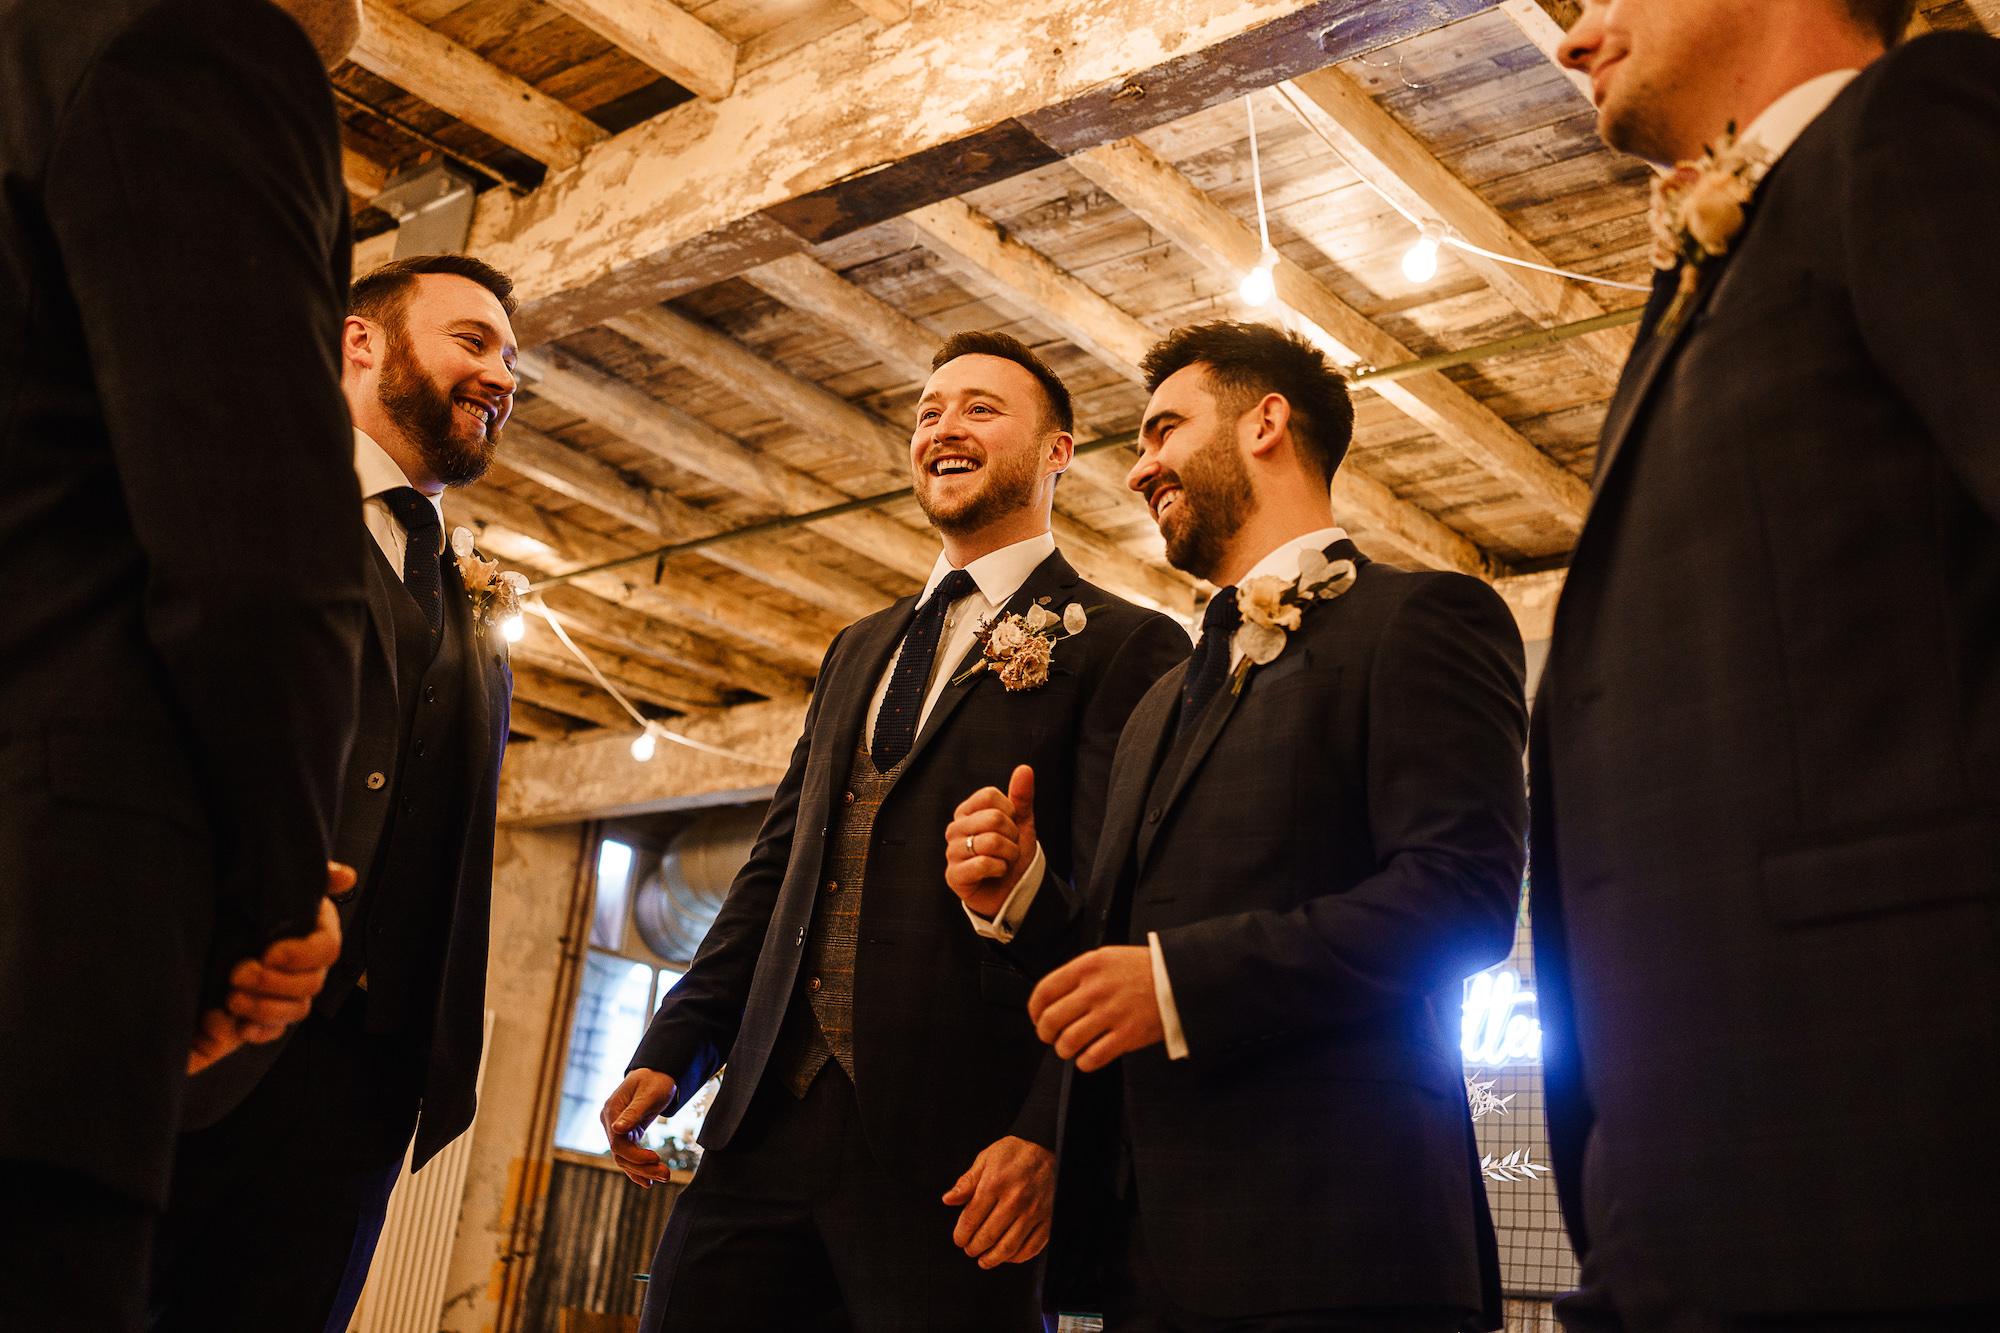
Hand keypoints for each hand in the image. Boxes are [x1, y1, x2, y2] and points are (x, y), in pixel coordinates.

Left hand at [188, 862, 351, 1073]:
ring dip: (265, 1008)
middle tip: (237, 973)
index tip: (268, 951)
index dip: (301, 954)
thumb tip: (345, 876)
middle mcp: (306, 965)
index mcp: (312, 933)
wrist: (196, 939)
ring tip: (230, 998)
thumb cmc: (237, 907)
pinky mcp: (267, 1017)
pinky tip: (238, 1024)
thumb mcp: (268, 885)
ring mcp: (289, 994)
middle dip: (274, 982)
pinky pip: (275, 1032)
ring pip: (296, 1011)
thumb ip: (312, 878)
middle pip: (312, 984)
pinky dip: (258, 1030)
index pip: (327, 949)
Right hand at [601, 1068, 678, 1187]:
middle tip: (666, 1176)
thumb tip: (616, 1129)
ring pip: (625, 1158)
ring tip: (664, 1178)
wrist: (659, 1073)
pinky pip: (629, 1154)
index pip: (617, 1142)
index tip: (656, 1159)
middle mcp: (610, 1122)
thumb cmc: (655, 1080)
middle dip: (643, 1167)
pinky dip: (638, 1168)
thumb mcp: (648, 1094)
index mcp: (611, 1110)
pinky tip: (648, 1180)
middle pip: (621, 1154)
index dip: (635, 1155)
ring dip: (644, 1170)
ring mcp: (616, 1129)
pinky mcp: (626, 1134)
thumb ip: (633, 1112)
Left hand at [942, 1135, 1054, 1267]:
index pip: (971, 1219)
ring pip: (1008, 1247)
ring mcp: (1034, 1212)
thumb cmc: (1017, 1152)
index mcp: (995, 1183)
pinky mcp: (1049, 1220)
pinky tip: (1008, 1256)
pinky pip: (1031, 1248)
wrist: (1050, 1147)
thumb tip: (948, 1199)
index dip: (961, 1234)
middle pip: (988, 1236)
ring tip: (985, 1260)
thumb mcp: (987, 1158)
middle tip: (970, 1250)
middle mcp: (1015, 1200)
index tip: (959, 1239)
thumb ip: (967, 1181)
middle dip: (974, 1248)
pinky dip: (1017, 1257)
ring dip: (993, 1259)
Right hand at [945, 765, 1036, 917]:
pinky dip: (1000, 869)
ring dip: (1009, 855)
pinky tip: (996, 873)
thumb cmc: (1012, 855)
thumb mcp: (1022, 823)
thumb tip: (1024, 769)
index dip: (1010, 812)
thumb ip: (1021, 797)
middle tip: (1009, 848)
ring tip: (1004, 862)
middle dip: (1012, 837)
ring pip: (991, 842)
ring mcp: (952, 852)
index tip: (1010, 827)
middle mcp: (955, 829)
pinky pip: (983, 863)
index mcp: (967, 812)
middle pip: (993, 818)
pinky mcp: (953, 875)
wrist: (1012, 891)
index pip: (990, 796)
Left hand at [1027, 945, 1162, 1072]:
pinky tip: (1087, 1058)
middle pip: (1051, 1019)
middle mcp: (1095, 989)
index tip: (1037, 1017)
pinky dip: (1084, 1062)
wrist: (1180, 978)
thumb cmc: (1146, 968)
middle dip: (1045, 1033)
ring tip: (1068, 1048)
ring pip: (1068, 1041)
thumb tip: (1057, 996)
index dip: (1034, 1010)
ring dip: (1063, 1049)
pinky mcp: (1127, 1035)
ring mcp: (1111, 1013)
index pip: (1045, 991)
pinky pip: (1093, 1057)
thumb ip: (1082, 974)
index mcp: (1088, 967)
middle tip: (1050, 1036)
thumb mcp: (1108, 957)